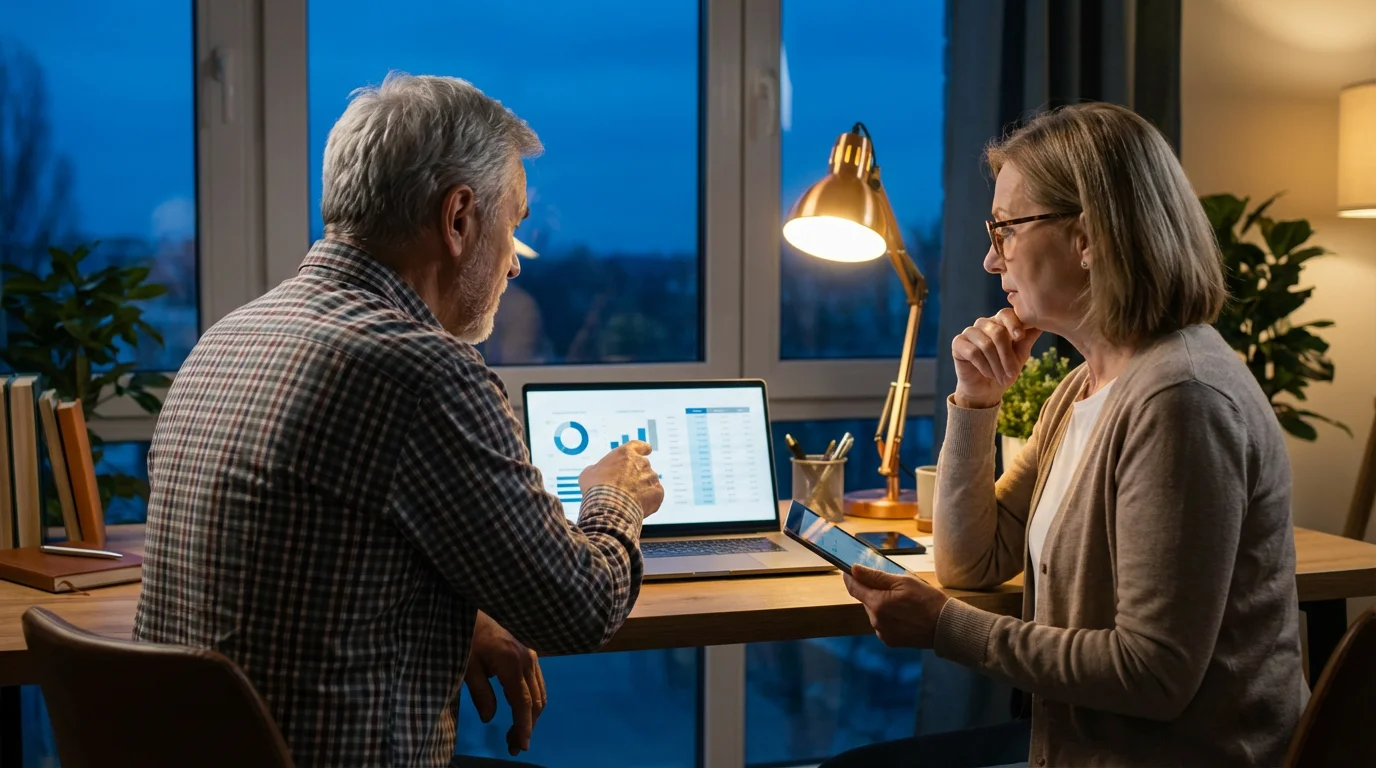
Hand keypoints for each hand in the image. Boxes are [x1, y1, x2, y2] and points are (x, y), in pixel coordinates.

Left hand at [465, 611, 546, 755]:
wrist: (473, 609)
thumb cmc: (467, 636)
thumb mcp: (467, 667)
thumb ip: (481, 693)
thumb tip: (489, 718)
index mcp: (512, 664)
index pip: (523, 703)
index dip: (524, 727)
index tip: (520, 746)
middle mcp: (528, 659)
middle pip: (537, 700)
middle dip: (528, 725)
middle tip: (513, 745)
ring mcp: (531, 654)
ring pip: (540, 691)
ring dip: (532, 714)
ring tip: (516, 732)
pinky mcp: (530, 651)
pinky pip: (538, 681)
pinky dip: (533, 699)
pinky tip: (521, 709)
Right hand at [579, 440, 664, 516]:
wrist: (609, 506)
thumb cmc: (596, 488)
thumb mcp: (589, 473)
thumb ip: (598, 469)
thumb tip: (598, 473)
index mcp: (625, 453)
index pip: (639, 446)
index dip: (642, 449)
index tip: (646, 450)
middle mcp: (641, 462)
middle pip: (643, 466)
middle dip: (637, 475)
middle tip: (626, 488)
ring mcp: (651, 477)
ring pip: (649, 482)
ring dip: (643, 488)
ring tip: (629, 501)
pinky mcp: (658, 493)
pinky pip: (656, 495)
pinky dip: (649, 501)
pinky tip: (638, 507)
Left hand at [843, 565, 950, 648]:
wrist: (945, 627)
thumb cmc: (927, 601)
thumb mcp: (903, 582)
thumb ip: (875, 576)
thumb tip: (854, 569)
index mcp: (877, 604)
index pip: (853, 588)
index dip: (849, 576)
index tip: (848, 568)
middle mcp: (876, 621)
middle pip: (865, 599)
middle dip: (872, 589)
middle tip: (891, 584)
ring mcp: (882, 632)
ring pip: (874, 611)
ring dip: (881, 603)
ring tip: (902, 600)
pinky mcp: (889, 640)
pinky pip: (882, 623)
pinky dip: (887, 615)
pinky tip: (903, 613)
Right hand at [951, 308, 1042, 408]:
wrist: (986, 389)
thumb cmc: (1005, 370)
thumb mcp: (1020, 354)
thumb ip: (1029, 337)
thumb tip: (1044, 322)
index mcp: (999, 322)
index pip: (1006, 314)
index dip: (1014, 324)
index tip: (1019, 337)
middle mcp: (983, 324)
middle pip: (997, 332)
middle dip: (1007, 356)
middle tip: (1012, 374)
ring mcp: (969, 332)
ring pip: (986, 344)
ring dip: (997, 365)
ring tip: (1002, 378)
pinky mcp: (958, 344)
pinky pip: (973, 352)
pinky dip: (984, 366)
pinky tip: (988, 374)